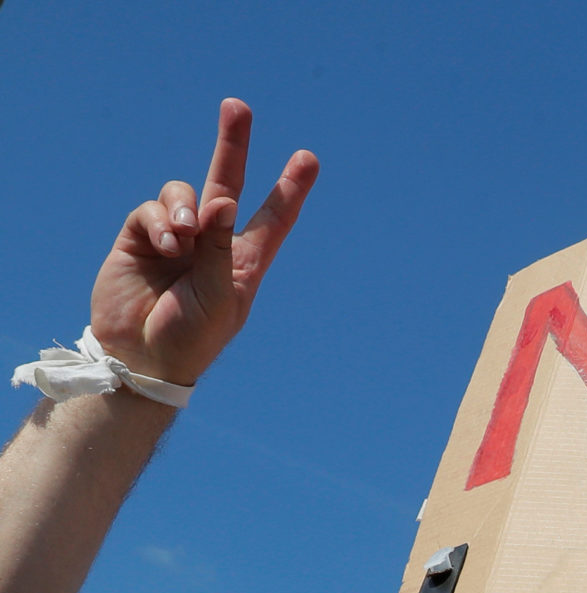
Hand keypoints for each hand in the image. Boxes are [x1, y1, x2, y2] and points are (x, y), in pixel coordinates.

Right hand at [90, 99, 319, 387]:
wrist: (140, 355)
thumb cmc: (192, 334)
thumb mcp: (219, 295)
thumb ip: (222, 246)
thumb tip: (223, 198)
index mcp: (245, 261)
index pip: (274, 218)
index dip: (289, 189)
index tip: (308, 158)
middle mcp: (214, 242)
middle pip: (226, 181)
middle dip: (232, 144)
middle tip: (237, 105)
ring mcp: (177, 237)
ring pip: (185, 193)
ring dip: (184, 208)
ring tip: (182, 239)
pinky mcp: (141, 235)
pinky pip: (153, 209)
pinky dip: (160, 222)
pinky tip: (164, 246)